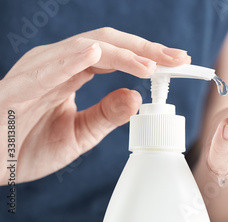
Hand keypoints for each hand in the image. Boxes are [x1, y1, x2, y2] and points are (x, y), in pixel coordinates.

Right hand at [0, 27, 189, 183]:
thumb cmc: (27, 145)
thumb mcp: (80, 133)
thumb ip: (107, 114)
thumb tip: (137, 95)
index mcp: (73, 71)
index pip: (116, 55)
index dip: (148, 56)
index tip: (178, 62)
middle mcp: (58, 63)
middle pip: (107, 44)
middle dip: (145, 49)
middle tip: (176, 58)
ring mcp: (38, 71)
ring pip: (84, 49)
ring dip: (121, 54)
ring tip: (149, 63)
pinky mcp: (18, 86)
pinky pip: (45, 69)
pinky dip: (70, 59)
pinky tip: (94, 54)